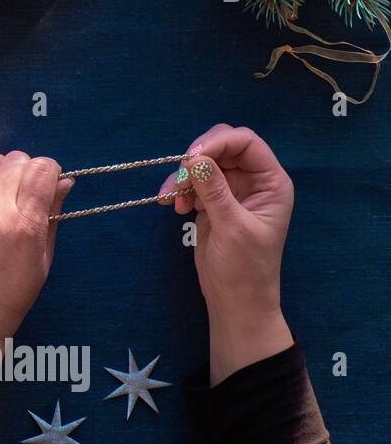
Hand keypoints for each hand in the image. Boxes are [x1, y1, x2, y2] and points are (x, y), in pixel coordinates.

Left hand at [0, 141, 71, 420]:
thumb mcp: (44, 258)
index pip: (43, 171)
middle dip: (25, 167)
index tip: (46, 180)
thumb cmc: (13, 292)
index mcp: (26, 225)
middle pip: (17, 162)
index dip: (49, 169)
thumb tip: (65, 181)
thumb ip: (53, 215)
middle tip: (22, 185)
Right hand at [158, 124, 294, 383]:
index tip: (191, 157)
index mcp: (270, 182)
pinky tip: (173, 207)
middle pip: (223, 147)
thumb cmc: (245, 268)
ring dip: (184, 176)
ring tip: (172, 201)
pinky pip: (193, 182)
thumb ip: (214, 189)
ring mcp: (231, 190)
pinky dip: (179, 189)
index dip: (218, 142)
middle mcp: (253, 181)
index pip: (246, 143)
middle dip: (197, 158)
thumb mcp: (232, 227)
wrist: (235, 301)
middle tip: (180, 179)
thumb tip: (194, 157)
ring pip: (203, 163)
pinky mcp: (212, 202)